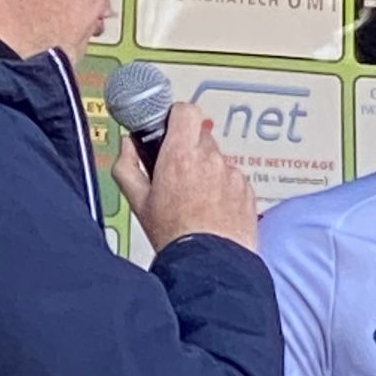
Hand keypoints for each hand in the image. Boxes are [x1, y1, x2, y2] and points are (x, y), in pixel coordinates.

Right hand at [113, 102, 257, 253]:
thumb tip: (127, 147)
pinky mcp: (248, 191)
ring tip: (196, 201)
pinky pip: (234, 181)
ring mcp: (232, 175)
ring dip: (208, 173)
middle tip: (178, 175)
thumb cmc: (175, 236)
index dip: (175, 117)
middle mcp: (210, 160)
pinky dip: (225, 190)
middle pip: (200, 138)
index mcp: (180, 155)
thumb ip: (127, 166)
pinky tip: (213, 211)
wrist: (210, 264)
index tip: (169, 128)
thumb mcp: (138, 202)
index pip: (184, 111)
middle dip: (189, 150)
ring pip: (218, 161)